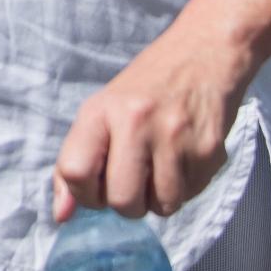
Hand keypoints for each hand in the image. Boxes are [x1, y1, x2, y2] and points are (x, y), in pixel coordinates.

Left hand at [50, 0, 270, 221]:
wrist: (205, 54)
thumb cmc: (147, 89)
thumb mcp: (102, 112)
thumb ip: (76, 162)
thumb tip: (61, 217)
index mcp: (100, 111)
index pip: (74, 172)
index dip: (83, 194)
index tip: (97, 187)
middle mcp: (136, 122)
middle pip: (121, 202)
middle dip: (126, 204)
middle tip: (134, 182)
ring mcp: (176, 137)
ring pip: (160, 207)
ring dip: (158, 198)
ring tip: (161, 168)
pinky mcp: (209, 151)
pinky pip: (190, 196)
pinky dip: (184, 188)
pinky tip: (183, 159)